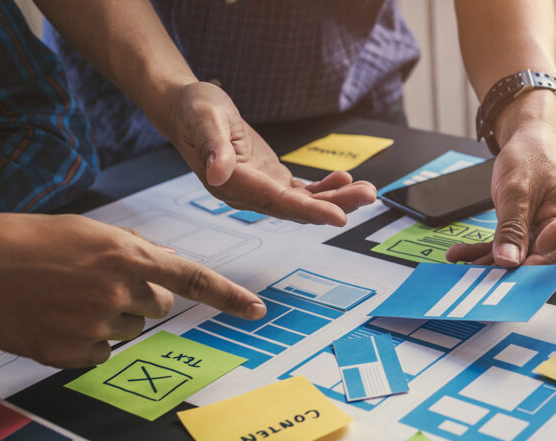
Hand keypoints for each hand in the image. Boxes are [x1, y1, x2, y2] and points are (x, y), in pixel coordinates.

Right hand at [0, 214, 264, 368]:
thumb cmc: (30, 243)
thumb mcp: (89, 232)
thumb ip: (136, 250)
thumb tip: (170, 267)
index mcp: (125, 255)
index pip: (192, 279)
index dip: (229, 297)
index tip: (257, 311)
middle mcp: (117, 291)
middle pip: (160, 307)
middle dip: (140, 297)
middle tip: (97, 284)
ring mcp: (95, 325)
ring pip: (130, 331)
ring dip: (111, 318)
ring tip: (69, 298)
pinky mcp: (72, 353)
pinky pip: (102, 354)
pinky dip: (86, 342)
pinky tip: (58, 320)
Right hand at [168, 82, 376, 224]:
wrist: (187, 109)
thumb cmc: (194, 110)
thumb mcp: (203, 119)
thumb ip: (213, 146)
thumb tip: (220, 171)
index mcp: (232, 184)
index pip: (277, 202)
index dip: (310, 210)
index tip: (339, 216)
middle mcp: (248, 195)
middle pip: (298, 208)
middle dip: (336, 204)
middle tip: (368, 194)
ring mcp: (261, 190)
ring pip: (304, 203)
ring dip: (337, 198)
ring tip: (367, 189)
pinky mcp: (270, 181)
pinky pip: (301, 192)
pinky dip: (324, 189)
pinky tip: (344, 179)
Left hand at [446, 93, 555, 266]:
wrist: (529, 137)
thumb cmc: (533, 155)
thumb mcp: (518, 191)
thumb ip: (512, 228)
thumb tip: (508, 261)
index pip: (544, 258)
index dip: (520, 272)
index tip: (494, 280)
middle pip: (527, 261)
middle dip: (497, 269)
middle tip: (470, 276)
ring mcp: (538, 232)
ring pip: (510, 255)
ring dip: (483, 260)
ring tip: (458, 263)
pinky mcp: (522, 230)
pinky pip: (502, 244)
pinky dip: (482, 249)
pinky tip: (460, 253)